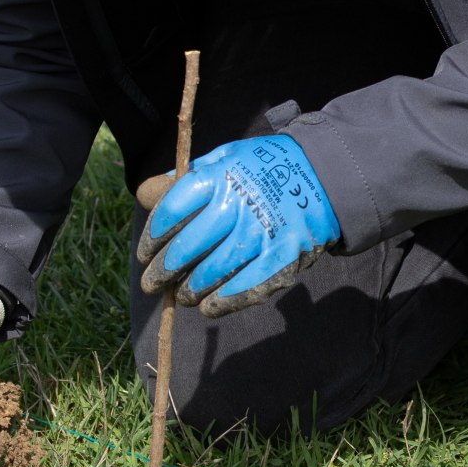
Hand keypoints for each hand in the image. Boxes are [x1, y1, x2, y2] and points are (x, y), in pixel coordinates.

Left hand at [136, 134, 339, 316]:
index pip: (172, 211)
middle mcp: (238, 205)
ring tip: (181, 295)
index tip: (145, 254)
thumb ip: (185, 179)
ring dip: (189, 290)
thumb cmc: (261, 169)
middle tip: (152, 284)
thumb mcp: (222, 159)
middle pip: (187, 247)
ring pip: (212, 272)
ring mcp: (262, 234)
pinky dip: (222, 302)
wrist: (323, 176)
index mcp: (219, 177)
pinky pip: (246, 288)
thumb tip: (145, 194)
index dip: (152, 238)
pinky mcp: (283, 258)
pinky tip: (208, 307)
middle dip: (163, 271)